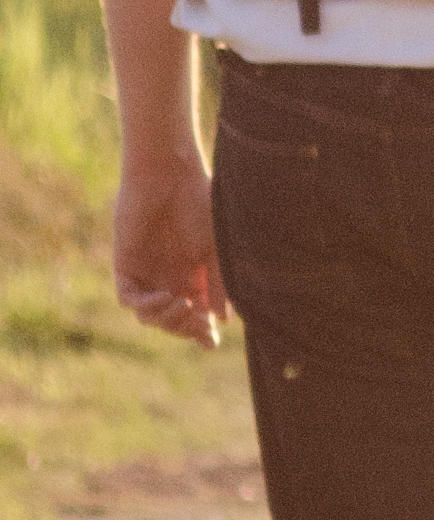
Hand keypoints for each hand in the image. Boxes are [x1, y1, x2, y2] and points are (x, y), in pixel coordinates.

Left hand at [114, 152, 224, 344]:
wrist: (171, 176)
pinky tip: (166, 297)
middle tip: (199, 322)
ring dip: (168, 319)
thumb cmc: (200, 205)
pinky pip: (130, 299)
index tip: (211, 343)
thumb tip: (221, 321)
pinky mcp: (126, 266)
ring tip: (183, 305)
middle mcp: (170, 279)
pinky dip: (147, 305)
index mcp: (194, 277)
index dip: (201, 333)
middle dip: (186, 328)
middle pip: (173, 321)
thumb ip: (217, 284)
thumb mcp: (216, 249)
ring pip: (150, 316)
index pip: (195, 315)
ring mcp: (147, 274)